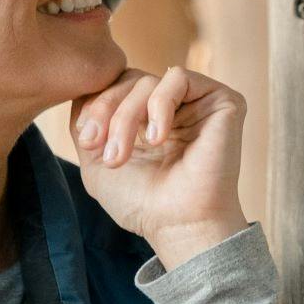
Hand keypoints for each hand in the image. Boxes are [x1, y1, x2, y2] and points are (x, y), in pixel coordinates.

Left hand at [71, 66, 246, 266]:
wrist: (178, 226)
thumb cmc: (141, 203)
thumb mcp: (95, 163)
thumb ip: (85, 125)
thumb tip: (82, 92)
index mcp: (147, 116)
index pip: (114, 84)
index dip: (95, 105)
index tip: (87, 140)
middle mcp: (172, 105)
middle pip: (127, 79)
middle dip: (106, 111)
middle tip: (98, 147)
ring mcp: (197, 101)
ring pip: (147, 80)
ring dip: (126, 116)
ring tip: (121, 154)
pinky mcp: (220, 100)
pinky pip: (179, 77)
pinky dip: (159, 104)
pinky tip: (158, 139)